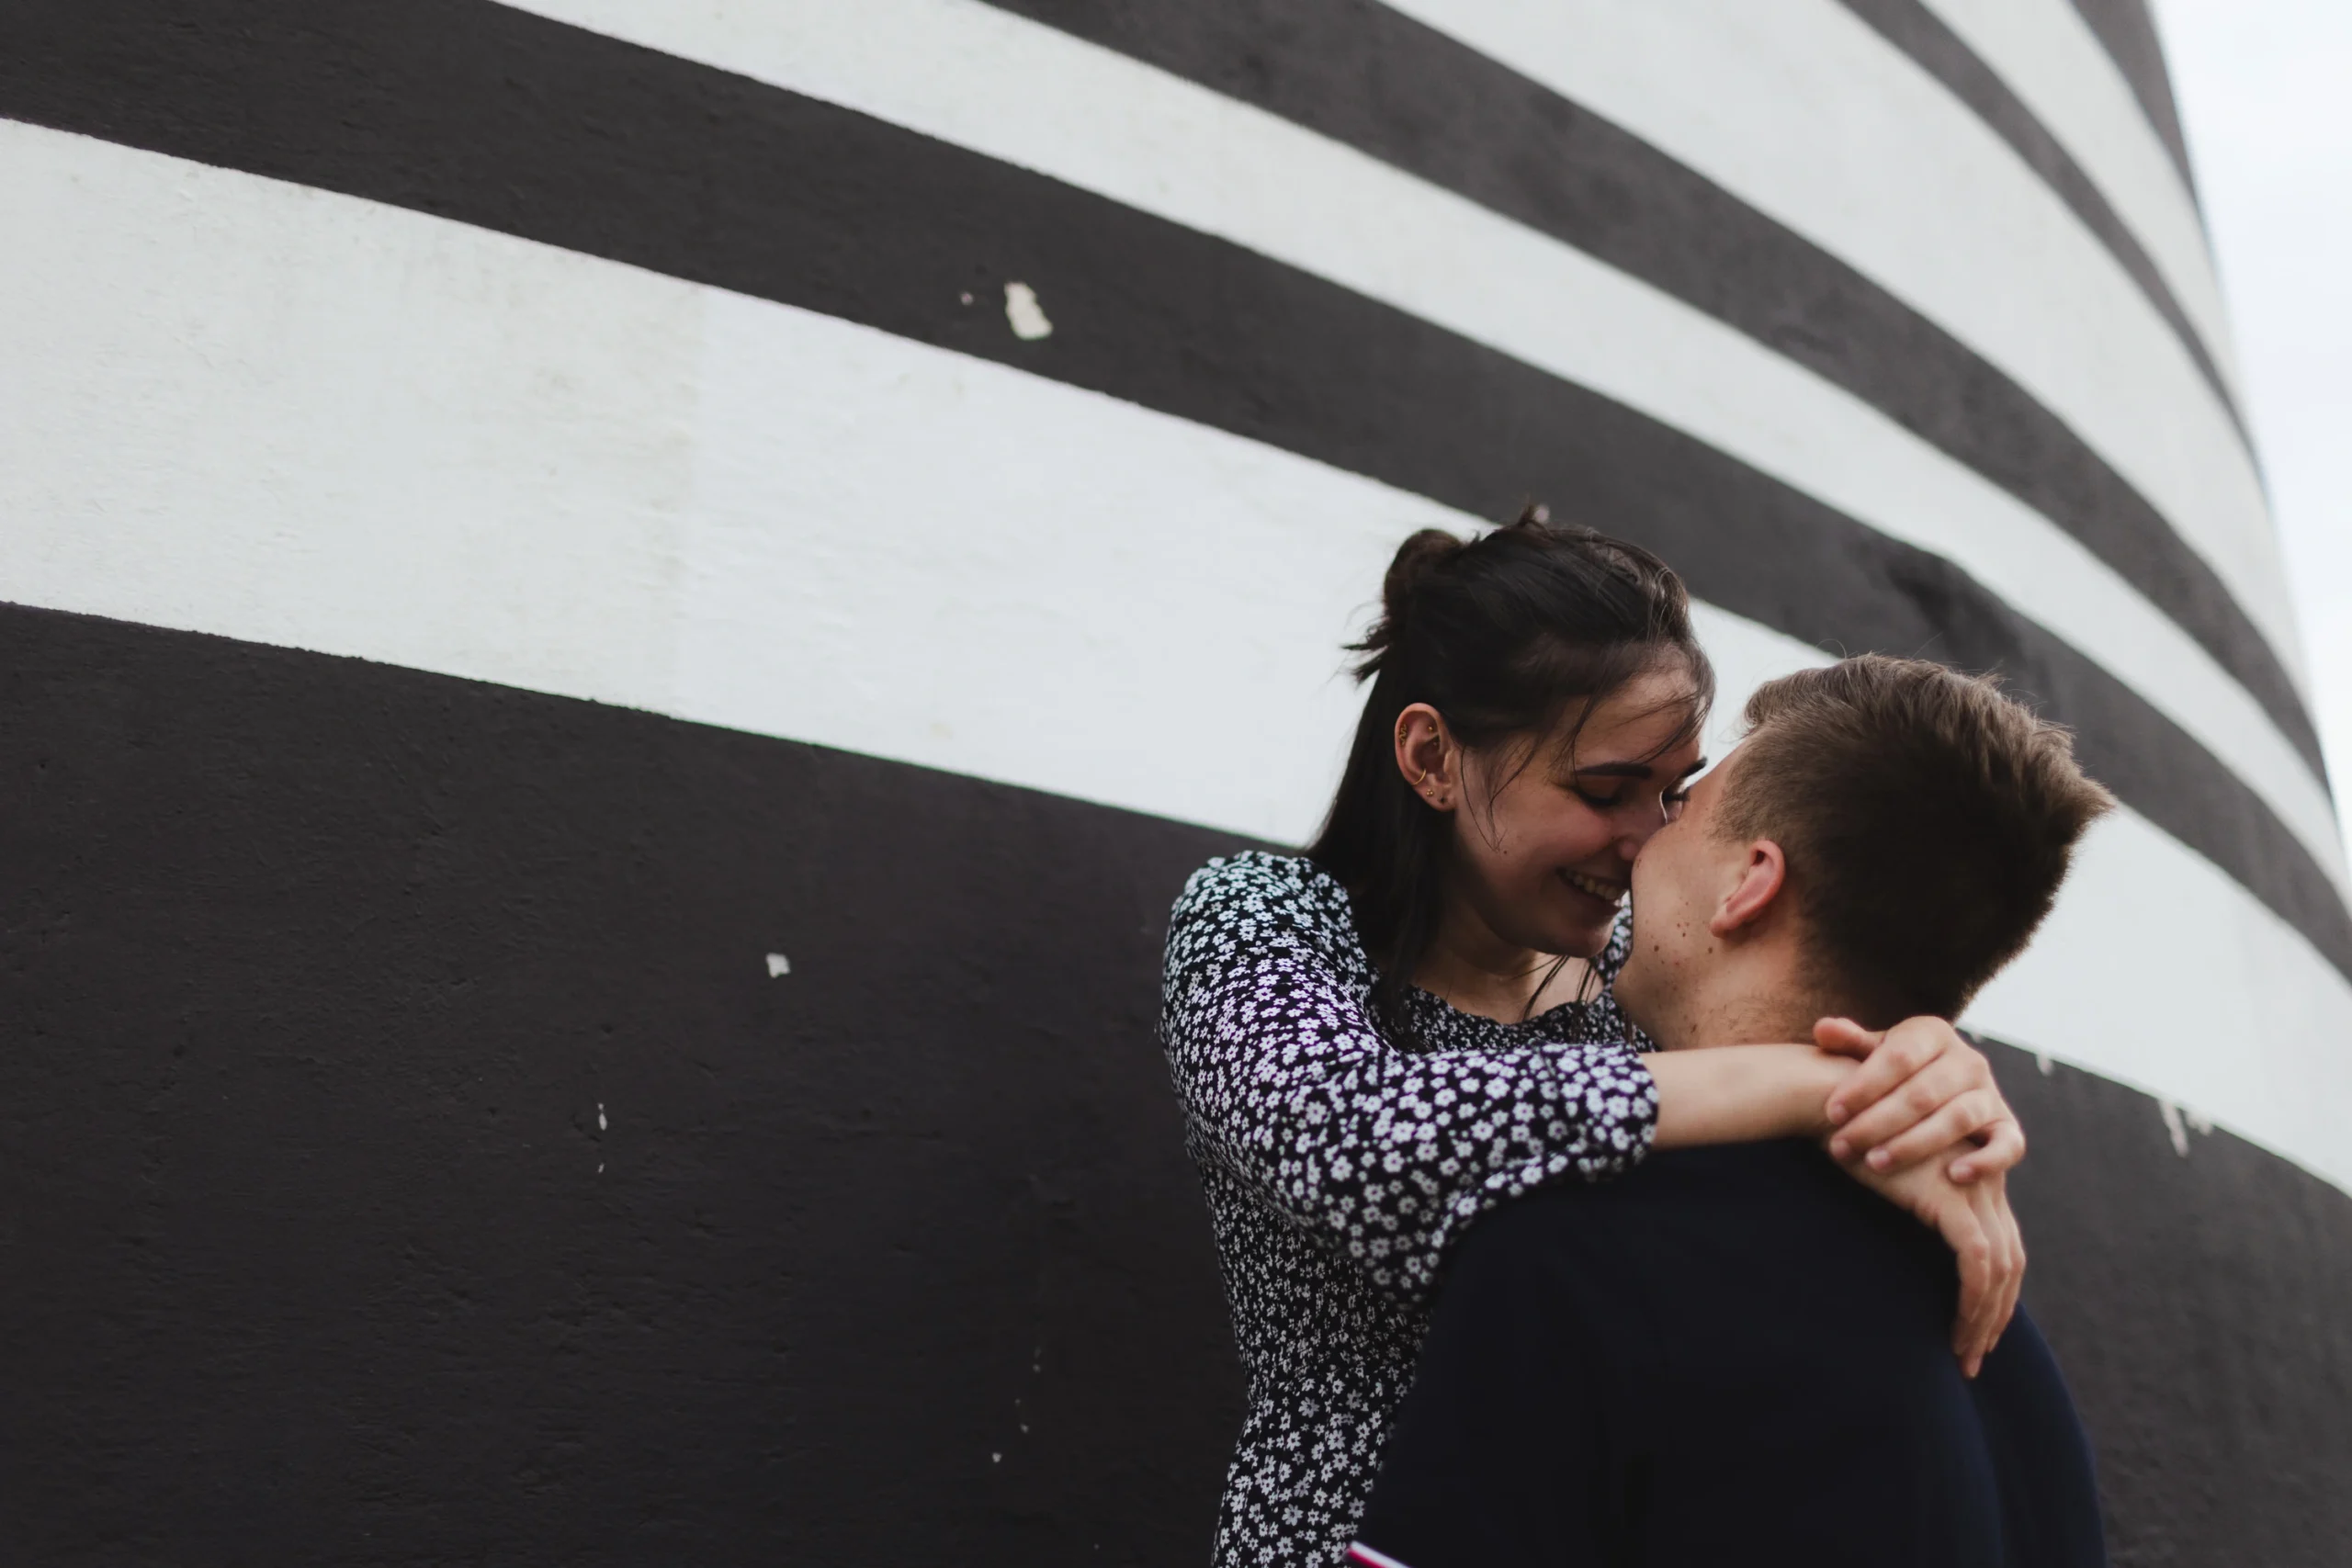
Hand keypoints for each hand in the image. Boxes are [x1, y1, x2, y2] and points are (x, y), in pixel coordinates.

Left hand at [1815, 1017, 2023, 1183]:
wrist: (1938, 1088)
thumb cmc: (1892, 1071)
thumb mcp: (1872, 1052)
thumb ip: (1850, 1043)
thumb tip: (1823, 1029)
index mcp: (1932, 1033)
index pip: (1899, 1057)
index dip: (1864, 1085)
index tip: (1832, 1112)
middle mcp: (1968, 1060)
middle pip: (1923, 1093)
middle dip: (1878, 1122)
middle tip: (1843, 1145)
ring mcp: (1990, 1093)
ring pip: (1958, 1119)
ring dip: (1915, 1144)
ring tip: (1875, 1163)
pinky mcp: (2006, 1126)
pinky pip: (2009, 1145)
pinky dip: (1987, 1160)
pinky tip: (1954, 1176)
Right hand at [1838, 1145, 2025, 1376]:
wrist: (1834, 1107)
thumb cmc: (1848, 1140)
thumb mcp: (1890, 1176)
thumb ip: (1910, 1202)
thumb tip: (1901, 1249)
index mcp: (1974, 1177)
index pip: (2003, 1246)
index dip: (1995, 1293)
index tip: (1975, 1329)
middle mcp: (1984, 1182)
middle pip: (2010, 1263)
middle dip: (1995, 1315)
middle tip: (1973, 1356)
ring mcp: (1974, 1188)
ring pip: (1999, 1270)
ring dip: (1984, 1319)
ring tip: (1963, 1354)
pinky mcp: (1953, 1199)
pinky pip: (1977, 1263)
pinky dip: (1973, 1302)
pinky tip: (1956, 1330)